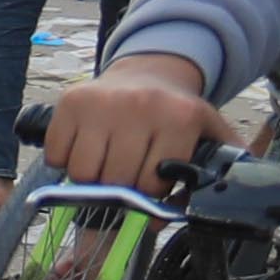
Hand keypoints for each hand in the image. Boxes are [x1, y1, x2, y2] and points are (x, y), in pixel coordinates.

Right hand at [43, 54, 228, 196]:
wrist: (148, 72)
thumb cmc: (174, 113)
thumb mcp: (209, 132)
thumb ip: (222, 166)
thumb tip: (218, 207)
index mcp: (178, 119)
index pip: (149, 185)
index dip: (148, 192)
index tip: (150, 182)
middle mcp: (140, 107)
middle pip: (115, 181)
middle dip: (118, 188)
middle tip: (126, 175)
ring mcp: (101, 103)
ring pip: (82, 174)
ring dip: (90, 179)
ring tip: (105, 163)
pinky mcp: (70, 101)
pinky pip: (56, 156)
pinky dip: (65, 162)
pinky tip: (85, 149)